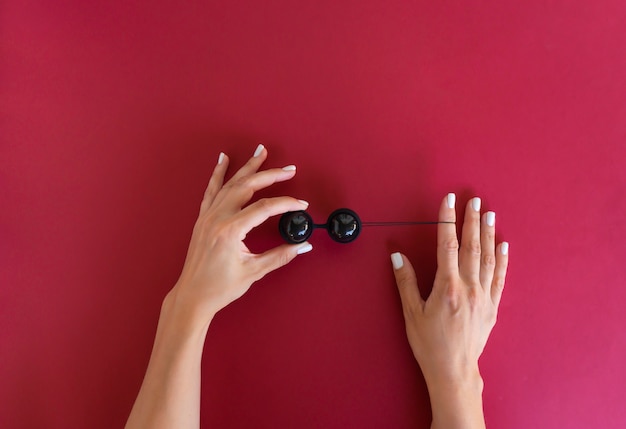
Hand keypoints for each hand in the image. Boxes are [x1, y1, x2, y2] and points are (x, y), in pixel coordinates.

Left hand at [169, 144, 312, 326]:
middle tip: (289, 169)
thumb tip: (302, 246)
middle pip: (247, 187)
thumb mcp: (253, 271)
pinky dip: (218, 173)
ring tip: (260, 152)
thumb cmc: (219, 287)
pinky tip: (223, 160)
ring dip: (247, 167)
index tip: (301, 205)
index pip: (264, 208)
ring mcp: (208, 217)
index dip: (286, 204)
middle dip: (270, 175)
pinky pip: (211, 190)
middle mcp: (217, 218)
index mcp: (230, 230)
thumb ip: (280, 255)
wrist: (193, 295)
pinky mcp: (203, 219)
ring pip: (230, 183)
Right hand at [391, 194, 508, 427]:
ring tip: (489, 214)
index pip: (447, 244)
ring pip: (488, 258)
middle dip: (471, 221)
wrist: (453, 370)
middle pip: (471, 246)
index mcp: (447, 287)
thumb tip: (397, 255)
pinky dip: (503, 259)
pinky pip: (500, 277)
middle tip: (474, 200)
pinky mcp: (492, 306)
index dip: (447, 220)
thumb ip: (406, 282)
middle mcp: (469, 288)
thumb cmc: (429, 343)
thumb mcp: (411, 313)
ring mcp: (483, 296)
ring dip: (488, 234)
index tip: (449, 201)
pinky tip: (503, 245)